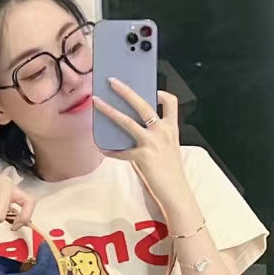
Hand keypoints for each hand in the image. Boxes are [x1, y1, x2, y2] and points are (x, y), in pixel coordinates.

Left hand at [92, 82, 190, 207]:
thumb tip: (131, 127)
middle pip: (142, 104)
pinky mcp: (142, 156)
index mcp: (171, 128)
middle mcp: (162, 132)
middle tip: (112, 81)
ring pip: (126, 121)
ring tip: (97, 102)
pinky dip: (111, 151)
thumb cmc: (170, 172)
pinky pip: (121, 151)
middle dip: (125, 90)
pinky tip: (103, 149)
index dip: (161, 94)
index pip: (170, 102)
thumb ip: (154, 135)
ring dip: (109, 110)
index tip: (152, 91)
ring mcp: (152, 143)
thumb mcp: (168, 148)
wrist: (176, 192)